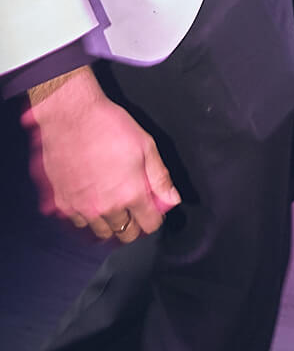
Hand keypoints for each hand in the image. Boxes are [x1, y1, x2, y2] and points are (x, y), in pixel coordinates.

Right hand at [25, 70, 179, 240]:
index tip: (153, 210)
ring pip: (102, 232)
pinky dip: (88, 217)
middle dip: (135, 224)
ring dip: (111, 223)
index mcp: (131, 194)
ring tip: (114, 203)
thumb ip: (160, 177)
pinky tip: (93, 200)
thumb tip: (172, 199)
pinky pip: (79, 223)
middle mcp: (106, 207)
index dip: (155, 218)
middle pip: (126, 234)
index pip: (150, 226)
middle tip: (134, 207)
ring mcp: (82, 208)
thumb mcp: (146, 146)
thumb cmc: (110, 126)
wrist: (72, 116)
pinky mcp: (63, 203)